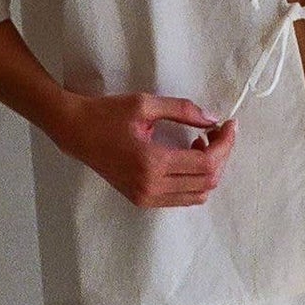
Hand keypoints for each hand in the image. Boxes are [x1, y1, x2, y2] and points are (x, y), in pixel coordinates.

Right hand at [51, 91, 235, 207]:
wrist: (74, 132)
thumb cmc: (106, 114)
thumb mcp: (145, 104)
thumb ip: (182, 110)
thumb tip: (212, 119)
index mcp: (152, 163)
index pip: (206, 163)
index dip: (225, 145)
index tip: (230, 124)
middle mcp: (151, 187)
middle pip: (207, 182)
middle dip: (221, 156)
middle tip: (218, 132)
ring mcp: (146, 197)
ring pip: (197, 195)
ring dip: (209, 170)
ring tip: (201, 143)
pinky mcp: (142, 200)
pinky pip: (181, 198)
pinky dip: (194, 180)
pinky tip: (187, 156)